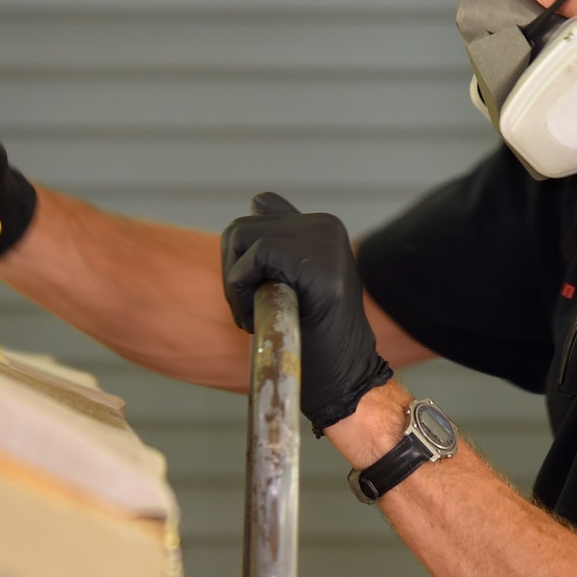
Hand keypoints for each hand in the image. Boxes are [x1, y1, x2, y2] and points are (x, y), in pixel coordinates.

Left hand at [220, 192, 393, 433]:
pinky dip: (242, 289)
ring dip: (234, 284)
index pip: (258, 211)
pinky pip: (252, 258)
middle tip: (256, 311)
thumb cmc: (313, 338)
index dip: (244, 256)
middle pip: (239, 228)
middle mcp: (324, 225)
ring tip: (261, 313)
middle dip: (233, 273)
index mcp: (322, 226)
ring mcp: (322, 240)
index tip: (265, 289)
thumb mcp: (295, 280)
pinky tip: (266, 314)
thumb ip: (279, 239)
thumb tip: (256, 200)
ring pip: (239, 237)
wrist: (342, 377)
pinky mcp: (315, 260)